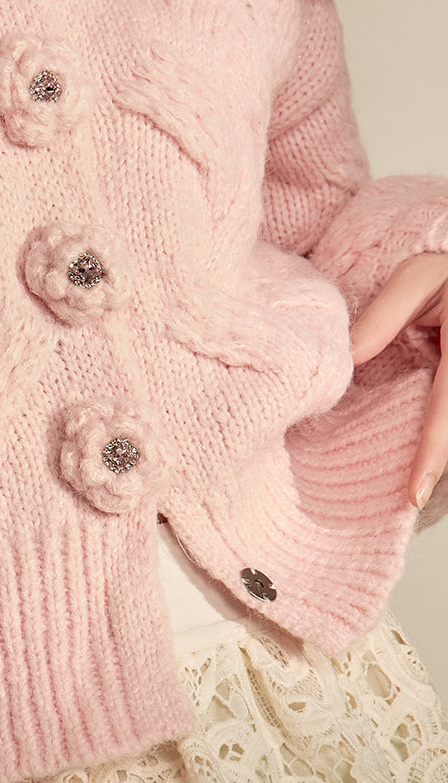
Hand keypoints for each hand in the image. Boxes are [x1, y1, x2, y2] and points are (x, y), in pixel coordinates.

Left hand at [348, 252, 447, 510]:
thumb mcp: (415, 280)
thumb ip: (381, 319)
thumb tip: (345, 361)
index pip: (447, 410)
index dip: (433, 454)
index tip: (414, 496)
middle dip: (440, 467)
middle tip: (409, 502)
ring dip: (441, 456)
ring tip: (415, 488)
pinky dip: (440, 435)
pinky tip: (423, 462)